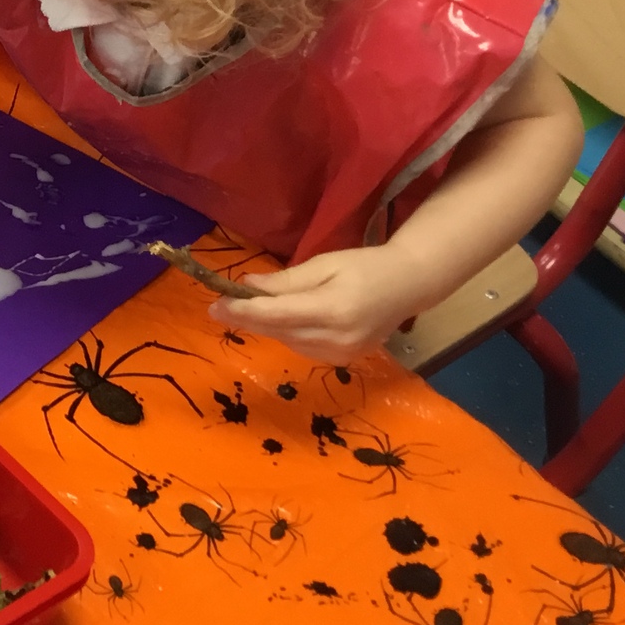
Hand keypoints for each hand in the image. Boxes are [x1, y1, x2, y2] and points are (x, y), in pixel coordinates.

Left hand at [210, 245, 432, 361]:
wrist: (409, 285)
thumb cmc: (366, 266)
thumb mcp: (324, 264)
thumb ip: (285, 281)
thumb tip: (245, 287)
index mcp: (333, 309)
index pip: (276, 315)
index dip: (243, 312)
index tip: (215, 306)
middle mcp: (337, 338)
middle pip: (278, 331)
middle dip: (247, 319)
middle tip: (219, 307)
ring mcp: (342, 354)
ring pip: (287, 342)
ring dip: (266, 326)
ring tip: (248, 310)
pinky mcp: (343, 361)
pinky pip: (301, 348)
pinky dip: (286, 334)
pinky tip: (284, 320)